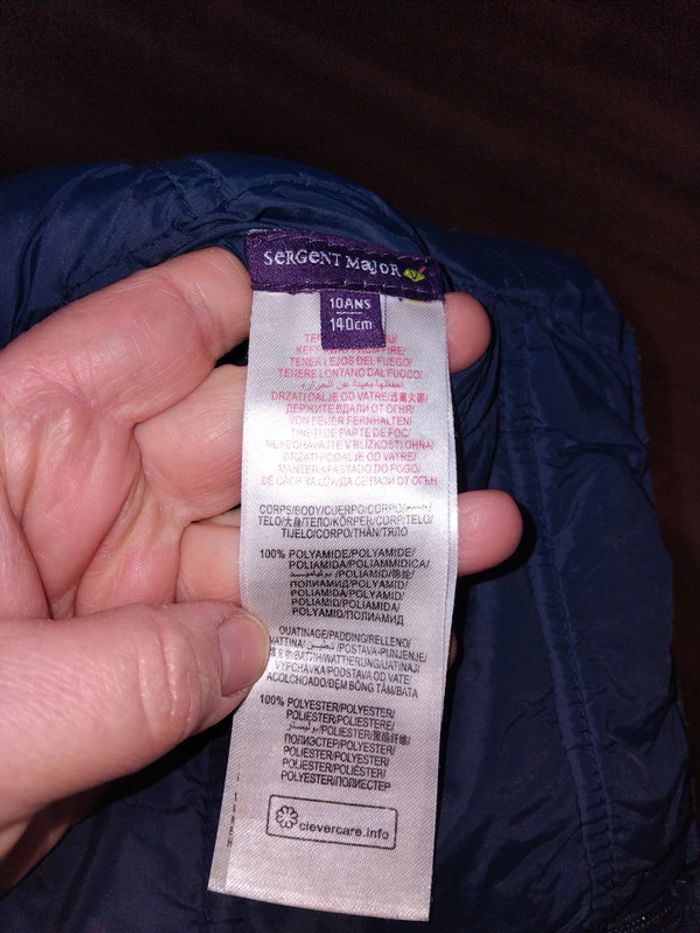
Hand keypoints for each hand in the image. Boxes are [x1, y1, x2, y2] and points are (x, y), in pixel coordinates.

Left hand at [0, 248, 520, 888]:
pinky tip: (412, 635)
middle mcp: (85, 493)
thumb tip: (253, 647)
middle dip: (358, 414)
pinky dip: (336, 636)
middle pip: (245, 428)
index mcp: (22, 442)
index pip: (151, 330)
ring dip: (377, 536)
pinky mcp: (157, 658)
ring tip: (479, 526)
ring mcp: (130, 578)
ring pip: (274, 535)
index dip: (262, 302)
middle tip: (459, 383)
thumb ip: (131, 673)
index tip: (367, 301)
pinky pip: (265, 631)